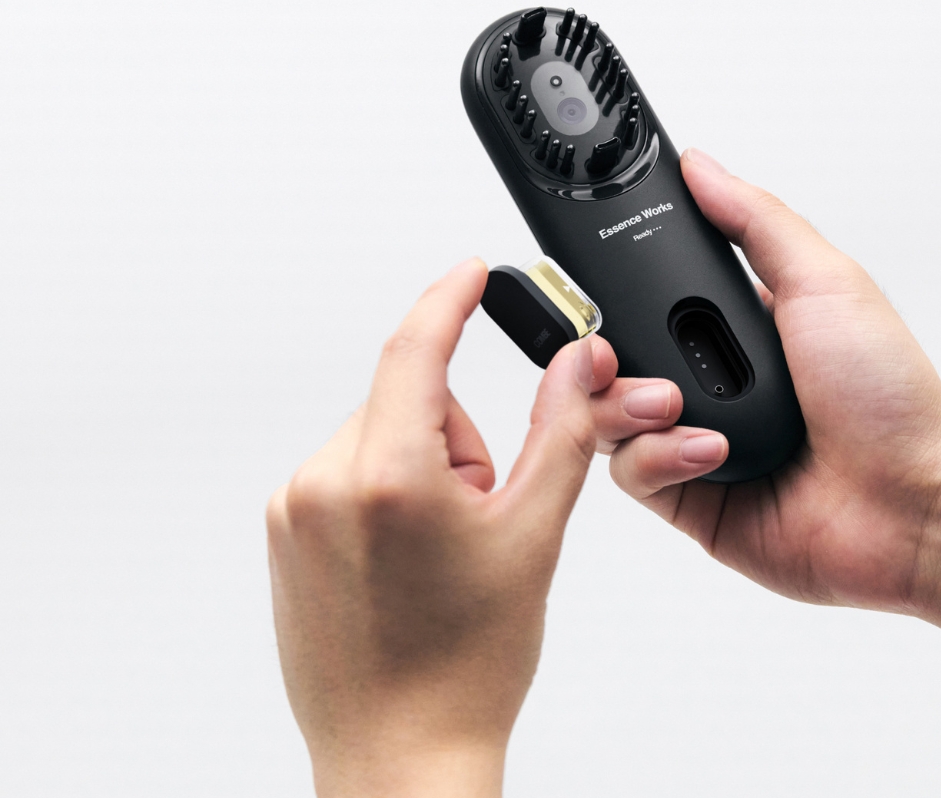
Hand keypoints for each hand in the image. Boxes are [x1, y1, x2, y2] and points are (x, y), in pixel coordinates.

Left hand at [267, 259, 637, 797]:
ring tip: (439, 557)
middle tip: (480, 519)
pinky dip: (384, 495)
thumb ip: (560, 431)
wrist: (400, 755)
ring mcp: (294, 511)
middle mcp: (323, 483)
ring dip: (420, 470)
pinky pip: (345, 475)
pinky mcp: (282, 535)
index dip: (449, 297)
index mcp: (388, 476)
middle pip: (408, 404)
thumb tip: (579, 361)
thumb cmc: (465, 666)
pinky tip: (403, 565)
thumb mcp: (533, 534)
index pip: (415, 348)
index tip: (470, 270)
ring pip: (379, 439)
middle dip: (455, 440)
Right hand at [600, 148, 940, 610]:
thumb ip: (755, 221)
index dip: (615, 293)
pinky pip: (632, 474)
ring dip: (628, 406)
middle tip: (618, 352)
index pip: (649, 299)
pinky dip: (658, 457)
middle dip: (604, 354)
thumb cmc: (890, 396)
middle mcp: (715, 385)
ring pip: (609, 416)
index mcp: (740, 329)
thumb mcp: (824, 282)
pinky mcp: (692, 501)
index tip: (592, 285)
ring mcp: (698, 443)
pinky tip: (709, 452)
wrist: (915, 500)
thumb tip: (701, 167)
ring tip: (674, 404)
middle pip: (615, 359)